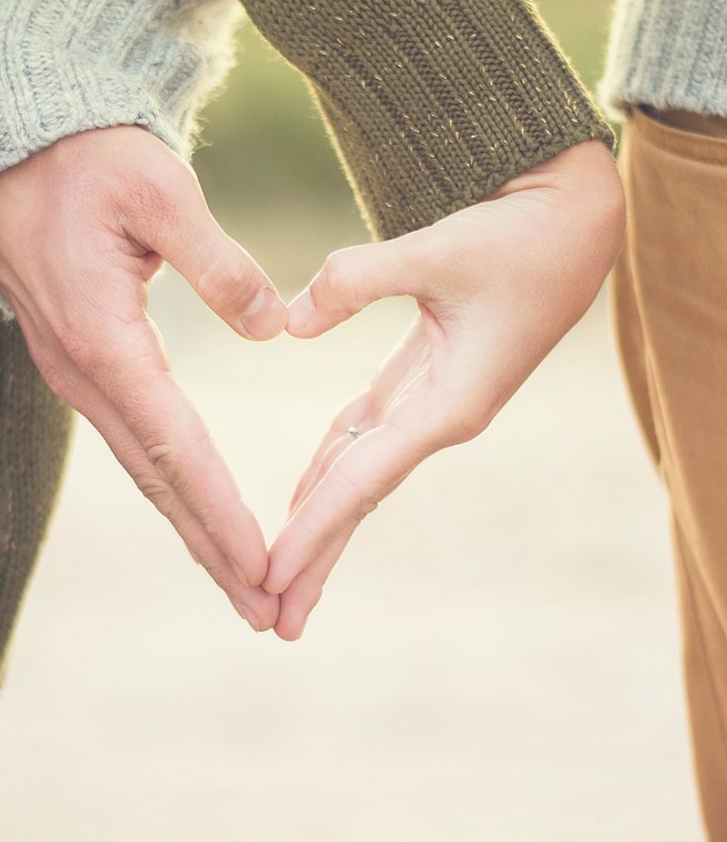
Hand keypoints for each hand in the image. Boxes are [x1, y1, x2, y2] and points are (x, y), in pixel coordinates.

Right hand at [0, 125, 286, 630]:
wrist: (18, 148)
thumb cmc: (89, 161)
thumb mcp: (159, 192)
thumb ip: (218, 262)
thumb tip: (273, 328)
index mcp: (103, 338)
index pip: (175, 445)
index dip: (221, 510)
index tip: (263, 566)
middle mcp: (84, 373)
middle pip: (158, 481)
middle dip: (212, 550)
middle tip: (264, 611)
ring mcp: (78, 374)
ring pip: (145, 470)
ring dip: (194, 529)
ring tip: (242, 583)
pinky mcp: (85, 365)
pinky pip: (135, 442)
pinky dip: (173, 488)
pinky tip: (200, 514)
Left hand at [264, 139, 624, 639]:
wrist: (573, 222)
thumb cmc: (520, 237)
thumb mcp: (438, 250)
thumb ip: (356, 281)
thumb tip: (288, 324)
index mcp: (450, 406)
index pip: (362, 482)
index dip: (312, 531)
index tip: (268, 577)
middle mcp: (441, 417)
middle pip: (360, 499)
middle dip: (316, 557)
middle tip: (272, 619)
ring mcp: (435, 402)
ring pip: (361, 471)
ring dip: (320, 519)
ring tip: (282, 571)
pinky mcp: (427, 377)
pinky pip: (367, 432)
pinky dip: (332, 461)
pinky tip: (306, 488)